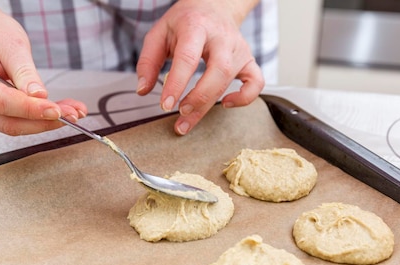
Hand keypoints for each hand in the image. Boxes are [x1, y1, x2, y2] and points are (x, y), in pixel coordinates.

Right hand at [0, 1, 86, 135]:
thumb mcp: (12, 43)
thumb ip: (24, 71)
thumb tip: (38, 96)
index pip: (0, 102)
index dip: (30, 110)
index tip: (55, 110)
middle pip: (8, 122)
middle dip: (43, 121)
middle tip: (72, 114)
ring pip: (15, 126)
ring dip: (46, 122)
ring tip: (72, 111)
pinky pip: (16, 121)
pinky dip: (40, 119)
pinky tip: (60, 111)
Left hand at [136, 0, 264, 134]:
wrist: (213, 5)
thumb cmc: (185, 22)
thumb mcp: (159, 34)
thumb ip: (147, 62)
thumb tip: (143, 90)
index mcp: (196, 27)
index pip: (188, 57)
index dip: (177, 84)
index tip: (165, 105)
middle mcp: (221, 37)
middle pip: (218, 71)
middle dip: (199, 97)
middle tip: (180, 113)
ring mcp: (238, 49)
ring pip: (232, 78)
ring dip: (210, 103)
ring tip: (188, 118)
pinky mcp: (248, 60)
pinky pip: (256, 82)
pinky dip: (245, 98)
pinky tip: (225, 104)